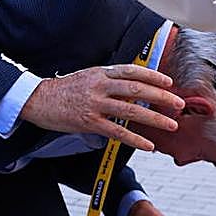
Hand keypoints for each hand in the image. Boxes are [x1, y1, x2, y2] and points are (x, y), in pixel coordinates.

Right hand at [19, 65, 182, 151]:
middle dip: (161, 96)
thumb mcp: (86, 77)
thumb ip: (108, 81)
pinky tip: (147, 144)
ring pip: (130, 110)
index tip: (169, 82)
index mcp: (100, 72)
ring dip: (154, 118)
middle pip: (136, 89)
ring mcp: (94, 104)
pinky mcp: (89, 122)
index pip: (132, 71)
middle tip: (177, 103)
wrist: (37, 100)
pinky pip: (116, 131)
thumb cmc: (62, 90)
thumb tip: (132, 88)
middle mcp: (99, 86)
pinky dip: (134, 139)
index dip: (152, 75)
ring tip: (170, 124)